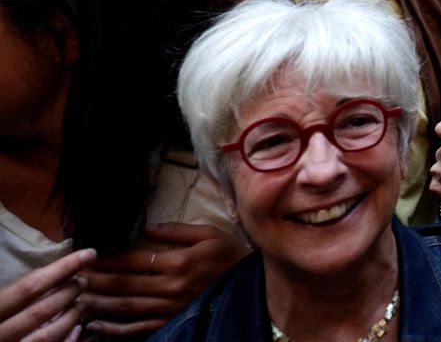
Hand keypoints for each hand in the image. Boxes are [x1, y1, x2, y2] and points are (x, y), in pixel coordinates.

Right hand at [0, 248, 94, 341]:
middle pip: (40, 311)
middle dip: (67, 293)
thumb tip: (60, 270)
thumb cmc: (0, 315)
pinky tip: (76, 329)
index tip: (87, 254)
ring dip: (71, 317)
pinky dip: (67, 339)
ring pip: (46, 336)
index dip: (62, 269)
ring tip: (81, 303)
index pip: (29, 287)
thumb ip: (21, 290)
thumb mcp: (3, 298)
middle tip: (82, 282)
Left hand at [80, 224, 247, 336]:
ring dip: (97, 304)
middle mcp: (170, 287)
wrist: (254, 288)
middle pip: (122, 285)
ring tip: (74, 299)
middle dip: (94, 281)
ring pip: (124, 309)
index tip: (85, 255)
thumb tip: (150, 227)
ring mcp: (170, 309)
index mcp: (178, 262)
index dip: (106, 259)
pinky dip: (114, 330)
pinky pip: (138, 329)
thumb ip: (178, 231)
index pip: (133, 260)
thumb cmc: (233, 257)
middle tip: (70, 277)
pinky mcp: (171, 323)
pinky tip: (95, 326)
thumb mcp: (211, 234)